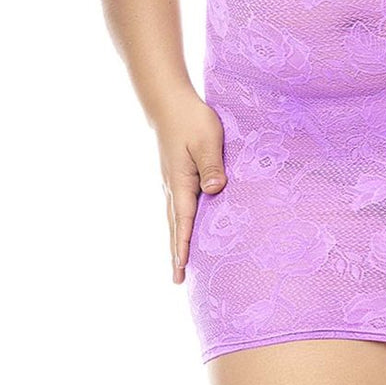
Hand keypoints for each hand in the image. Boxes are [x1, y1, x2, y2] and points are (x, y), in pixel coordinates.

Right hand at [154, 89, 227, 283]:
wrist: (170, 103)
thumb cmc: (192, 120)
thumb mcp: (207, 141)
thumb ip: (212, 166)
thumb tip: (215, 191)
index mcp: (181, 182)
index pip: (183, 221)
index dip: (183, 246)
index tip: (181, 270)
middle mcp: (173, 186)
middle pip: (175, 225)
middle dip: (176, 252)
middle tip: (177, 280)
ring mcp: (172, 180)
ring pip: (175, 216)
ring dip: (177, 239)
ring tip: (179, 261)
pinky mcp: (175, 173)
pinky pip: (178, 205)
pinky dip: (179, 222)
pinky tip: (184, 225)